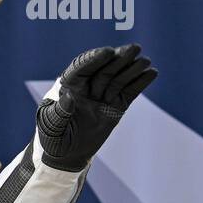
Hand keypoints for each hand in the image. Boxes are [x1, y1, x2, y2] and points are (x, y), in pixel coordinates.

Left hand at [36, 43, 157, 171]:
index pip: (81, 68)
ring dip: (132, 68)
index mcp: (68, 86)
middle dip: (118, 59)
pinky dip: (140, 83)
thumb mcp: (51, 126)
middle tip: (134, 48)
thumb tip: (69, 97)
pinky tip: (151, 73)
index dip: (93, 58)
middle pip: (103, 68)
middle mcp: (87, 87)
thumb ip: (60, 112)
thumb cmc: (53, 138)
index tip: (107, 52)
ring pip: (119, 78)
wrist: (66, 154)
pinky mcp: (116, 105)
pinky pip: (130, 92)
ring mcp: (103, 95)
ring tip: (145, 61)